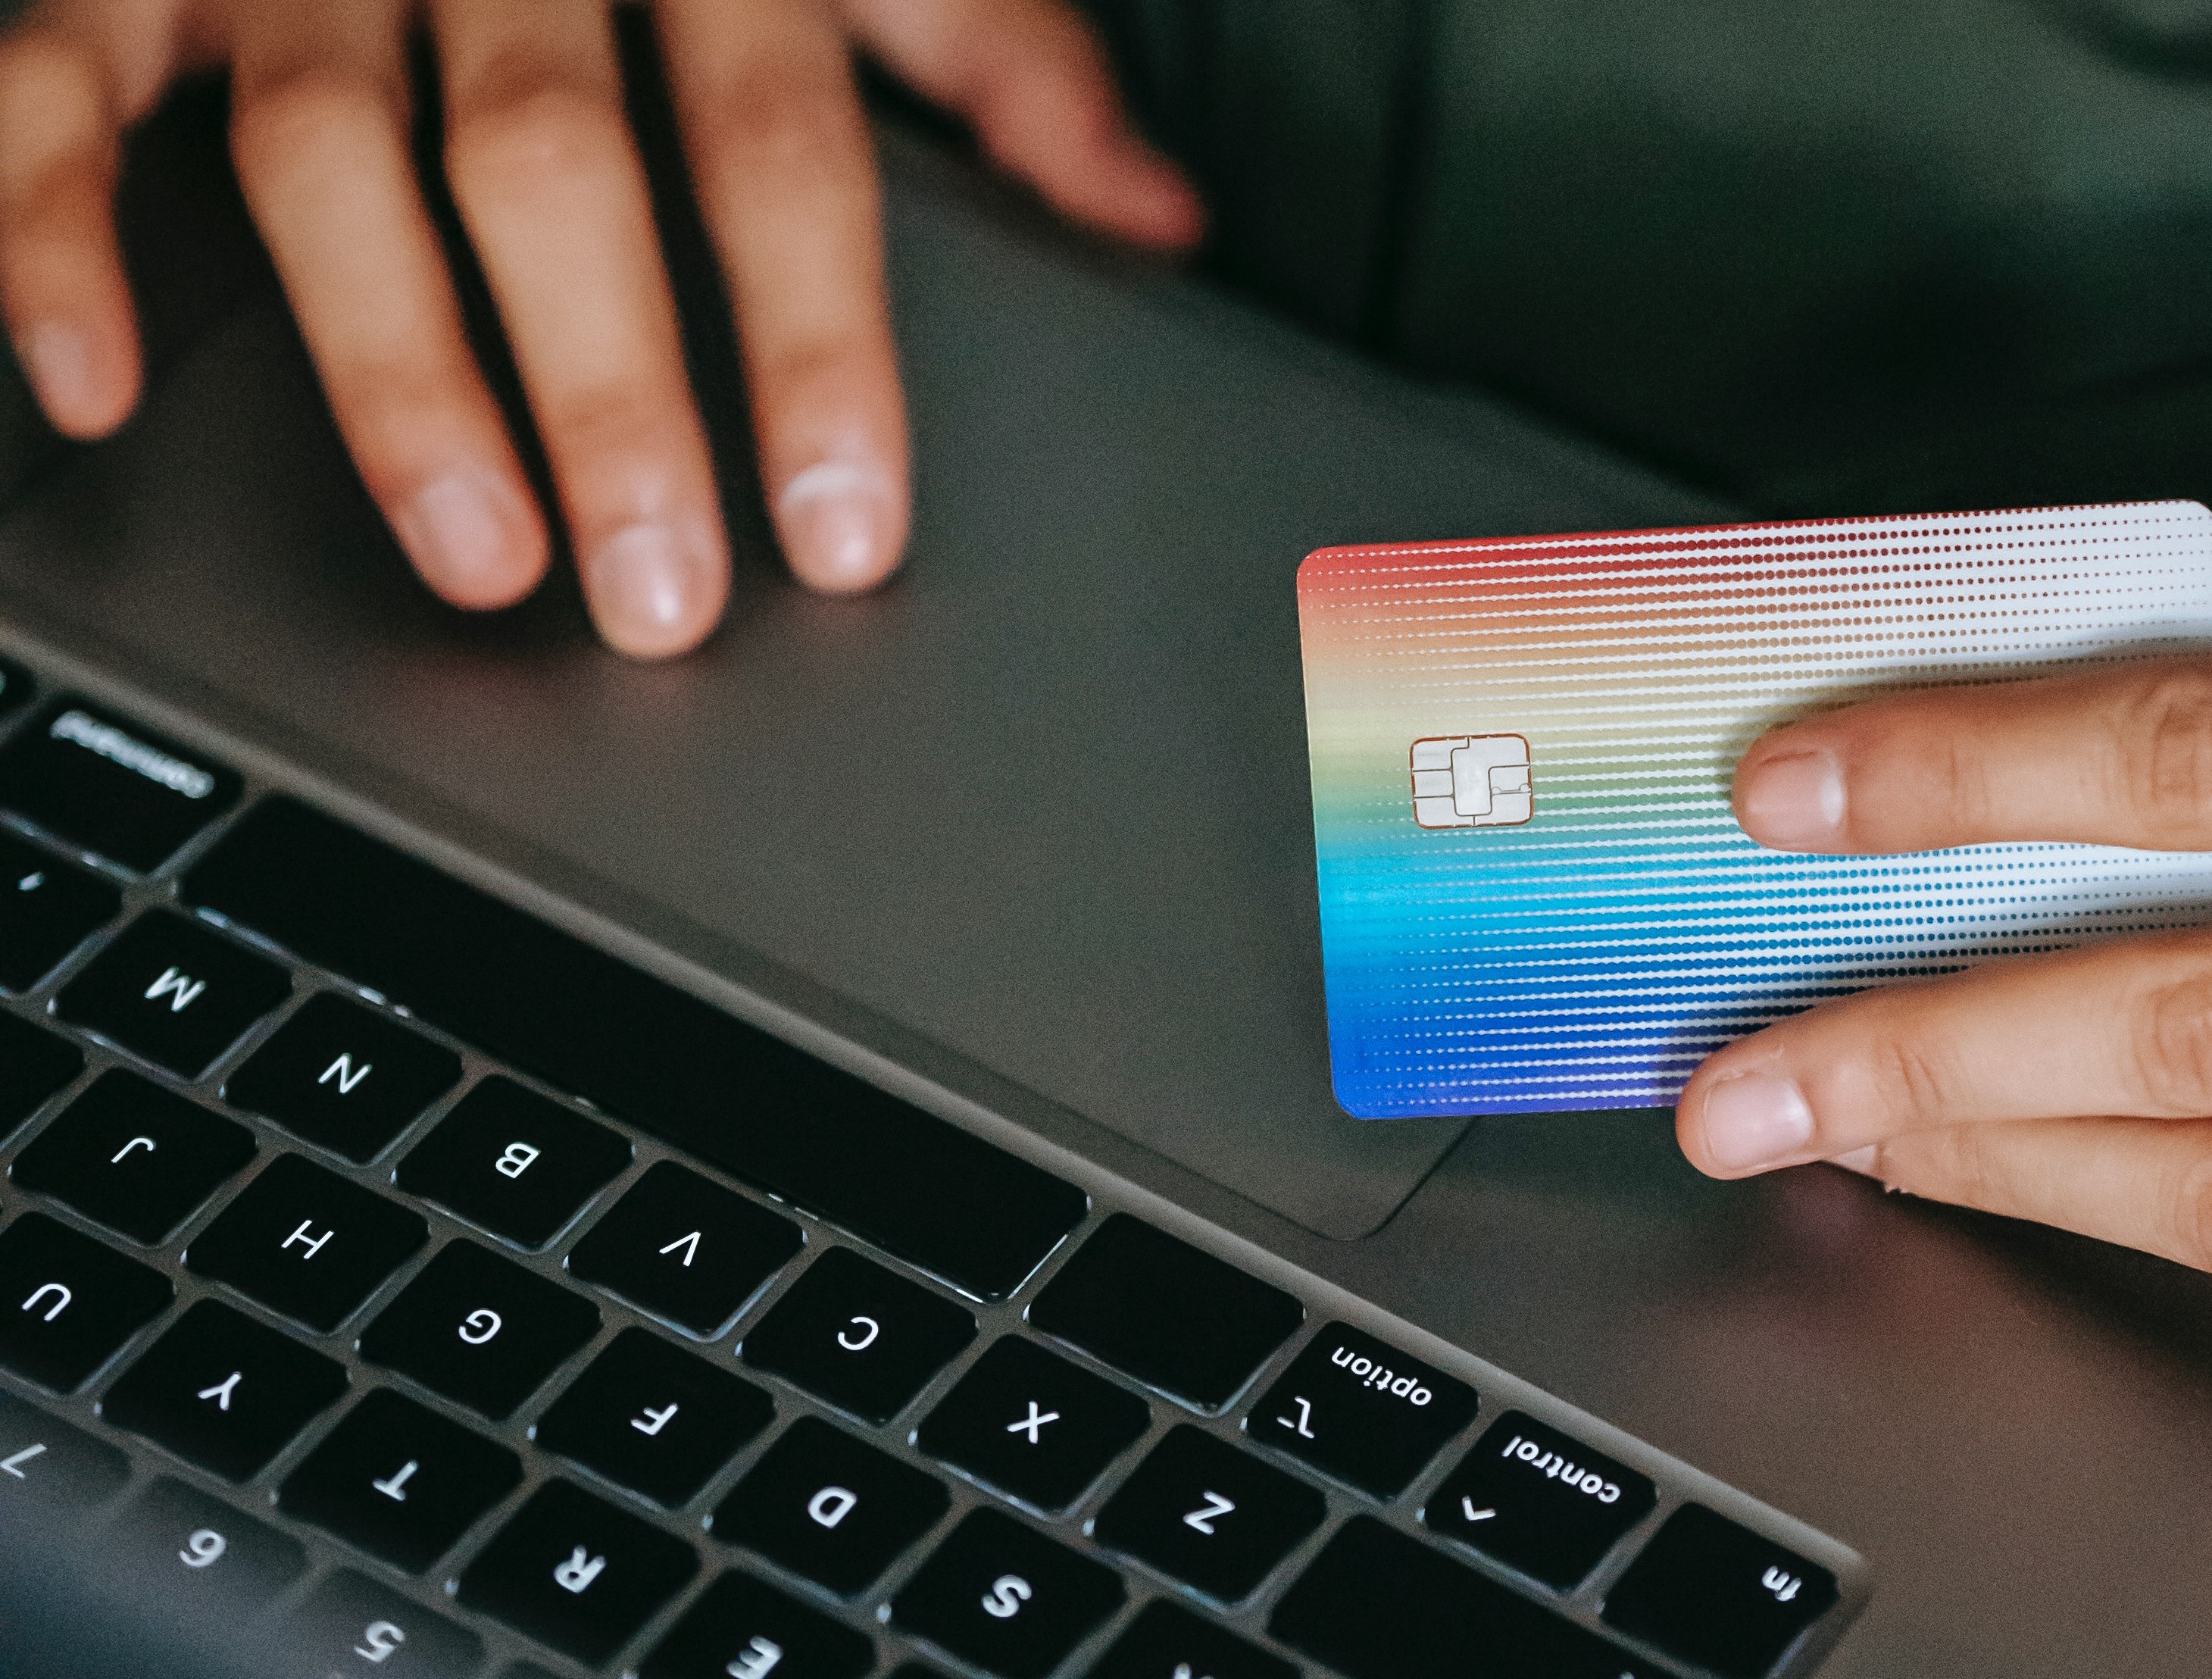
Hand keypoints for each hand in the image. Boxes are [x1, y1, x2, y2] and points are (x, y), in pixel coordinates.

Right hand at [0, 0, 1198, 656]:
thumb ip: (1004, 61)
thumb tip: (1157, 223)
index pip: (776, 147)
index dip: (814, 342)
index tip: (845, 524)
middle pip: (547, 165)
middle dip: (607, 394)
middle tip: (660, 593)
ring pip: (323, 152)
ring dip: (393, 370)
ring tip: (477, 558)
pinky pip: (51, 85)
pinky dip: (43, 230)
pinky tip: (95, 389)